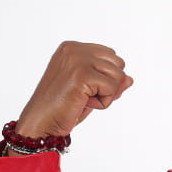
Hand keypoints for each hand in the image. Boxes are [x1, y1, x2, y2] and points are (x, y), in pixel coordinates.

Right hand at [14, 41, 132, 139]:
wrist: (41, 123)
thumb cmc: (63, 108)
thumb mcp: (91, 91)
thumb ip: (111, 81)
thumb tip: (130, 79)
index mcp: (73, 47)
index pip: (111, 56)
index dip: (106, 78)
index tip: (84, 88)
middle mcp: (74, 49)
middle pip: (118, 64)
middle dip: (109, 85)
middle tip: (84, 96)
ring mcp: (77, 60)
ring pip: (119, 76)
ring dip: (106, 95)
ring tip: (82, 99)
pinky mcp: (82, 74)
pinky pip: (112, 88)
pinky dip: (103, 103)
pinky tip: (82, 103)